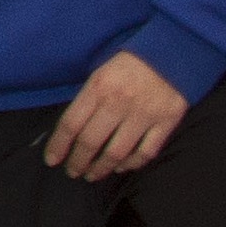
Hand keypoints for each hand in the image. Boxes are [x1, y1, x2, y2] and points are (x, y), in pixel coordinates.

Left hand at [46, 51, 191, 180]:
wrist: (174, 51)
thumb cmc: (130, 63)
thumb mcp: (100, 72)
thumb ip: (87, 99)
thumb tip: (71, 130)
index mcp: (98, 88)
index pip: (71, 124)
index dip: (59, 146)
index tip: (52, 160)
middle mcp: (119, 103)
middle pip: (91, 142)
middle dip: (77, 161)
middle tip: (72, 171)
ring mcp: (145, 114)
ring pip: (117, 152)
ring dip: (101, 168)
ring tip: (92, 175)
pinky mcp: (167, 122)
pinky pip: (146, 151)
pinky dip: (132, 164)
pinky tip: (121, 167)